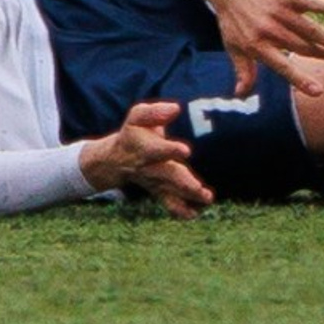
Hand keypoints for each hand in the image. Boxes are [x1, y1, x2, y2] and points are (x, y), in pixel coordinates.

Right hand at [79, 102, 211, 218]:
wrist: (115, 159)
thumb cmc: (134, 133)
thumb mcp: (138, 117)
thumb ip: (155, 112)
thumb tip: (175, 109)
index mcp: (146, 148)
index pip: (158, 150)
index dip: (170, 150)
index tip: (185, 150)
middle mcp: (150, 167)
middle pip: (168, 175)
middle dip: (184, 182)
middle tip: (200, 188)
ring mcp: (155, 181)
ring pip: (171, 190)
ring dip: (188, 196)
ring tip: (207, 199)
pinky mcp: (159, 190)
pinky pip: (168, 202)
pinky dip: (179, 210)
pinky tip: (194, 214)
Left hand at [197, 0, 323, 97]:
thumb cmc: (231, 17)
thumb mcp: (233, 45)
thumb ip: (243, 70)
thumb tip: (241, 95)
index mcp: (257, 45)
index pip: (283, 66)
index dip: (301, 79)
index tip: (318, 91)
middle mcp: (270, 30)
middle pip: (304, 47)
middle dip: (323, 55)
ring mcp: (280, 11)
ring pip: (311, 30)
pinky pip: (311, 2)